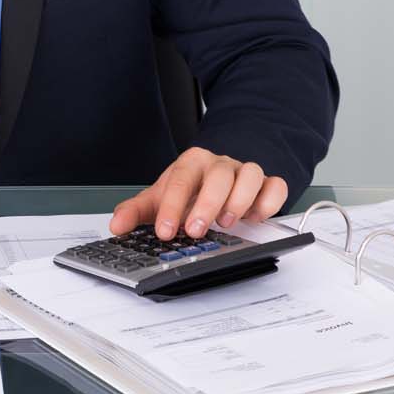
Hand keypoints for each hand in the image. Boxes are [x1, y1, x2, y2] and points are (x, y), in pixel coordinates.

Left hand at [109, 147, 287, 240]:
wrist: (217, 173)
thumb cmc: (190, 188)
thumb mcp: (160, 198)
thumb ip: (137, 211)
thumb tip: (117, 225)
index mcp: (191, 163)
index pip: (181, 179)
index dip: (172, 206)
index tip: (165, 230)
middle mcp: (219, 165)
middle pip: (217, 175)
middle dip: (206, 204)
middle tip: (195, 230)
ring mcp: (244, 172)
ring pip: (250, 175)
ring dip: (239, 200)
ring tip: (226, 224)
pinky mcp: (267, 184)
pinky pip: (276, 185)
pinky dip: (269, 201)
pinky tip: (256, 218)